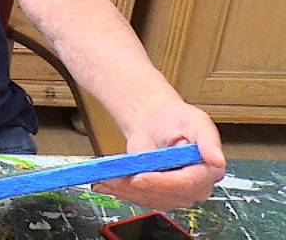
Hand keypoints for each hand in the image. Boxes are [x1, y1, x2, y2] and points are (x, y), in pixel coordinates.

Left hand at [92, 100, 224, 208]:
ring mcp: (175, 193)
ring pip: (149, 199)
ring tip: (102, 178)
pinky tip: (104, 183)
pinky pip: (139, 198)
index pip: (187, 183)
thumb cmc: (178, 120)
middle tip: (113, 177)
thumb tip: (216, 160)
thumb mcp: (196, 122)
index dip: (162, 182)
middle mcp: (194, 187)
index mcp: (209, 170)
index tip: (139, 177)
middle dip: (138, 187)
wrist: (158, 122)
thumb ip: (207, 141)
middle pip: (167, 195)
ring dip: (124, 190)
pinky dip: (120, 191)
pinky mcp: (157, 194)